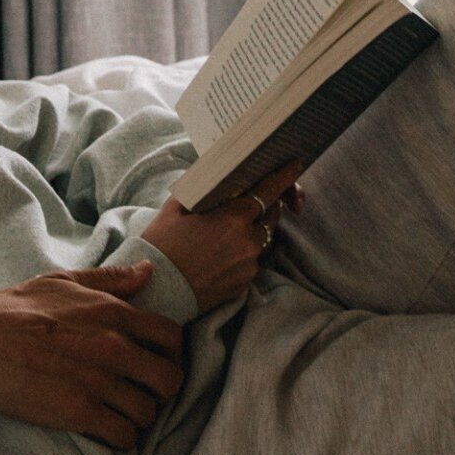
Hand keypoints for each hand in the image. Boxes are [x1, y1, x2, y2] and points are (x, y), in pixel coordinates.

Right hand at [0, 264, 185, 449]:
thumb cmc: (16, 309)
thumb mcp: (63, 281)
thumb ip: (110, 279)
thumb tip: (147, 271)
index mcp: (113, 313)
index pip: (172, 337)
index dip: (170, 352)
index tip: (153, 359)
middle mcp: (114, 347)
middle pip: (171, 380)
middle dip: (160, 389)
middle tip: (140, 390)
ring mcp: (100, 382)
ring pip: (148, 413)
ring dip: (137, 415)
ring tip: (118, 410)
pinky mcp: (80, 412)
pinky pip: (124, 437)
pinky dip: (118, 437)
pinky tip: (102, 426)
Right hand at [142, 160, 303, 313]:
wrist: (157, 289)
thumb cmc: (163, 244)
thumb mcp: (177, 207)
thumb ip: (201, 190)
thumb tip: (212, 178)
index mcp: (233, 217)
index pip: (269, 191)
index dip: (285, 176)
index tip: (296, 164)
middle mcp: (248, 241)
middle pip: (270, 216)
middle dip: (264, 205)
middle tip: (248, 200)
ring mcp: (248, 265)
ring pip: (260, 239)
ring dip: (250, 231)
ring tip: (223, 232)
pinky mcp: (244, 284)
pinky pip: (250, 261)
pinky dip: (241, 253)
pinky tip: (218, 254)